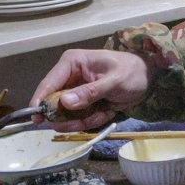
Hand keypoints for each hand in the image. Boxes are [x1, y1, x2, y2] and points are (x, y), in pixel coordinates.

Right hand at [29, 49, 149, 130]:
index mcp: (72, 63)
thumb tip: (64, 102)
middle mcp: (69, 77)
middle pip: (54, 103)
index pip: (49, 82)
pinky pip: (78, 118)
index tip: (36, 118)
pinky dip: (92, 120)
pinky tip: (107, 112)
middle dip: (69, 117)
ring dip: (83, 120)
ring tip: (103, 112)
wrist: (148, 78)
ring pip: (66, 115)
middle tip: (83, 121)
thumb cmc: (132, 72)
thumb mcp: (113, 82)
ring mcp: (75, 91)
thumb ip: (90, 92)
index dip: (40, 100)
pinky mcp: (83, 103)